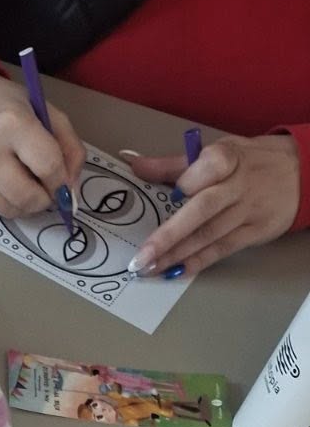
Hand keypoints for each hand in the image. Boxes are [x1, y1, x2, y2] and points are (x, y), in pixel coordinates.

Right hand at [0, 71, 83, 218]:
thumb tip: (71, 191)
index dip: (62, 182)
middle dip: (45, 200)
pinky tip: (6, 182)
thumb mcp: (49, 115)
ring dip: (27, 205)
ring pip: (11, 210)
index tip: (65, 184)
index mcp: (12, 124)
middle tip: (48, 191)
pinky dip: (7, 202)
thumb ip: (70, 149)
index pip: (48, 166)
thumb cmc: (12, 109)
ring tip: (28, 185)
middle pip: (27, 197)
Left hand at [123, 134, 299, 276]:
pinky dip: (198, 262)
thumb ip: (173, 165)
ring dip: (177, 254)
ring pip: (209, 234)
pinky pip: (223, 249)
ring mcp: (249, 210)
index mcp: (229, 157)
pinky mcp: (256, 231)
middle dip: (169, 235)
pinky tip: (175, 272)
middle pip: (203, 209)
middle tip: (141, 257)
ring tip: (149, 269)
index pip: (209, 166)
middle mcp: (239, 185)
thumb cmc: (248, 162)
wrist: (301, 172)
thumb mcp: (217, 153)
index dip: (187, 182)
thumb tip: (133, 164)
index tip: (170, 196)